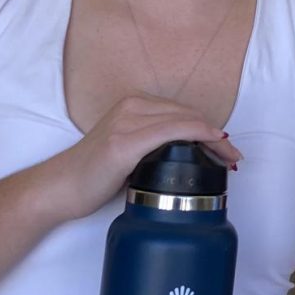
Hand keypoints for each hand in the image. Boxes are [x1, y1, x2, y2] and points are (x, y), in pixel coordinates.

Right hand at [39, 94, 242, 220]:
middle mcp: (131, 106)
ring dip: (214, 138)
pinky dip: (198, 134)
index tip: (226, 150)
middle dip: (217, 136)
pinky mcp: (124, 141)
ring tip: (230, 159)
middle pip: (189, 115)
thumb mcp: (129, 152)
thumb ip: (154, 146)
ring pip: (186, 121)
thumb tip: (188, 157)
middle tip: (234, 158)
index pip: (183, 113)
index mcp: (133, 105)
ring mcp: (127, 121)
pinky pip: (172, 130)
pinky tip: (213, 143)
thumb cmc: (94, 175)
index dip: (209, 130)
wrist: (60, 188)